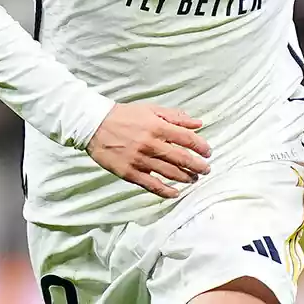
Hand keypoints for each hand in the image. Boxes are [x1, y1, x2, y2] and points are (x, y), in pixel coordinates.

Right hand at [86, 103, 210, 198]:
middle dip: (198, 165)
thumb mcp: (151, 110)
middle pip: (181, 158)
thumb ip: (175, 117)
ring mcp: (140, 160)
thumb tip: (198, 123)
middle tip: (206, 169)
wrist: (95, 125)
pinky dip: (165, 191)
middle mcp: (151, 144)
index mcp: (158, 127)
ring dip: (186, 177)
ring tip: (194, 179)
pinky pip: (151, 185)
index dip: (201, 146)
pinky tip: (175, 193)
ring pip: (169, 173)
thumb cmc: (125, 116)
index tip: (208, 152)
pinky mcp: (129, 172)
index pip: (187, 139)